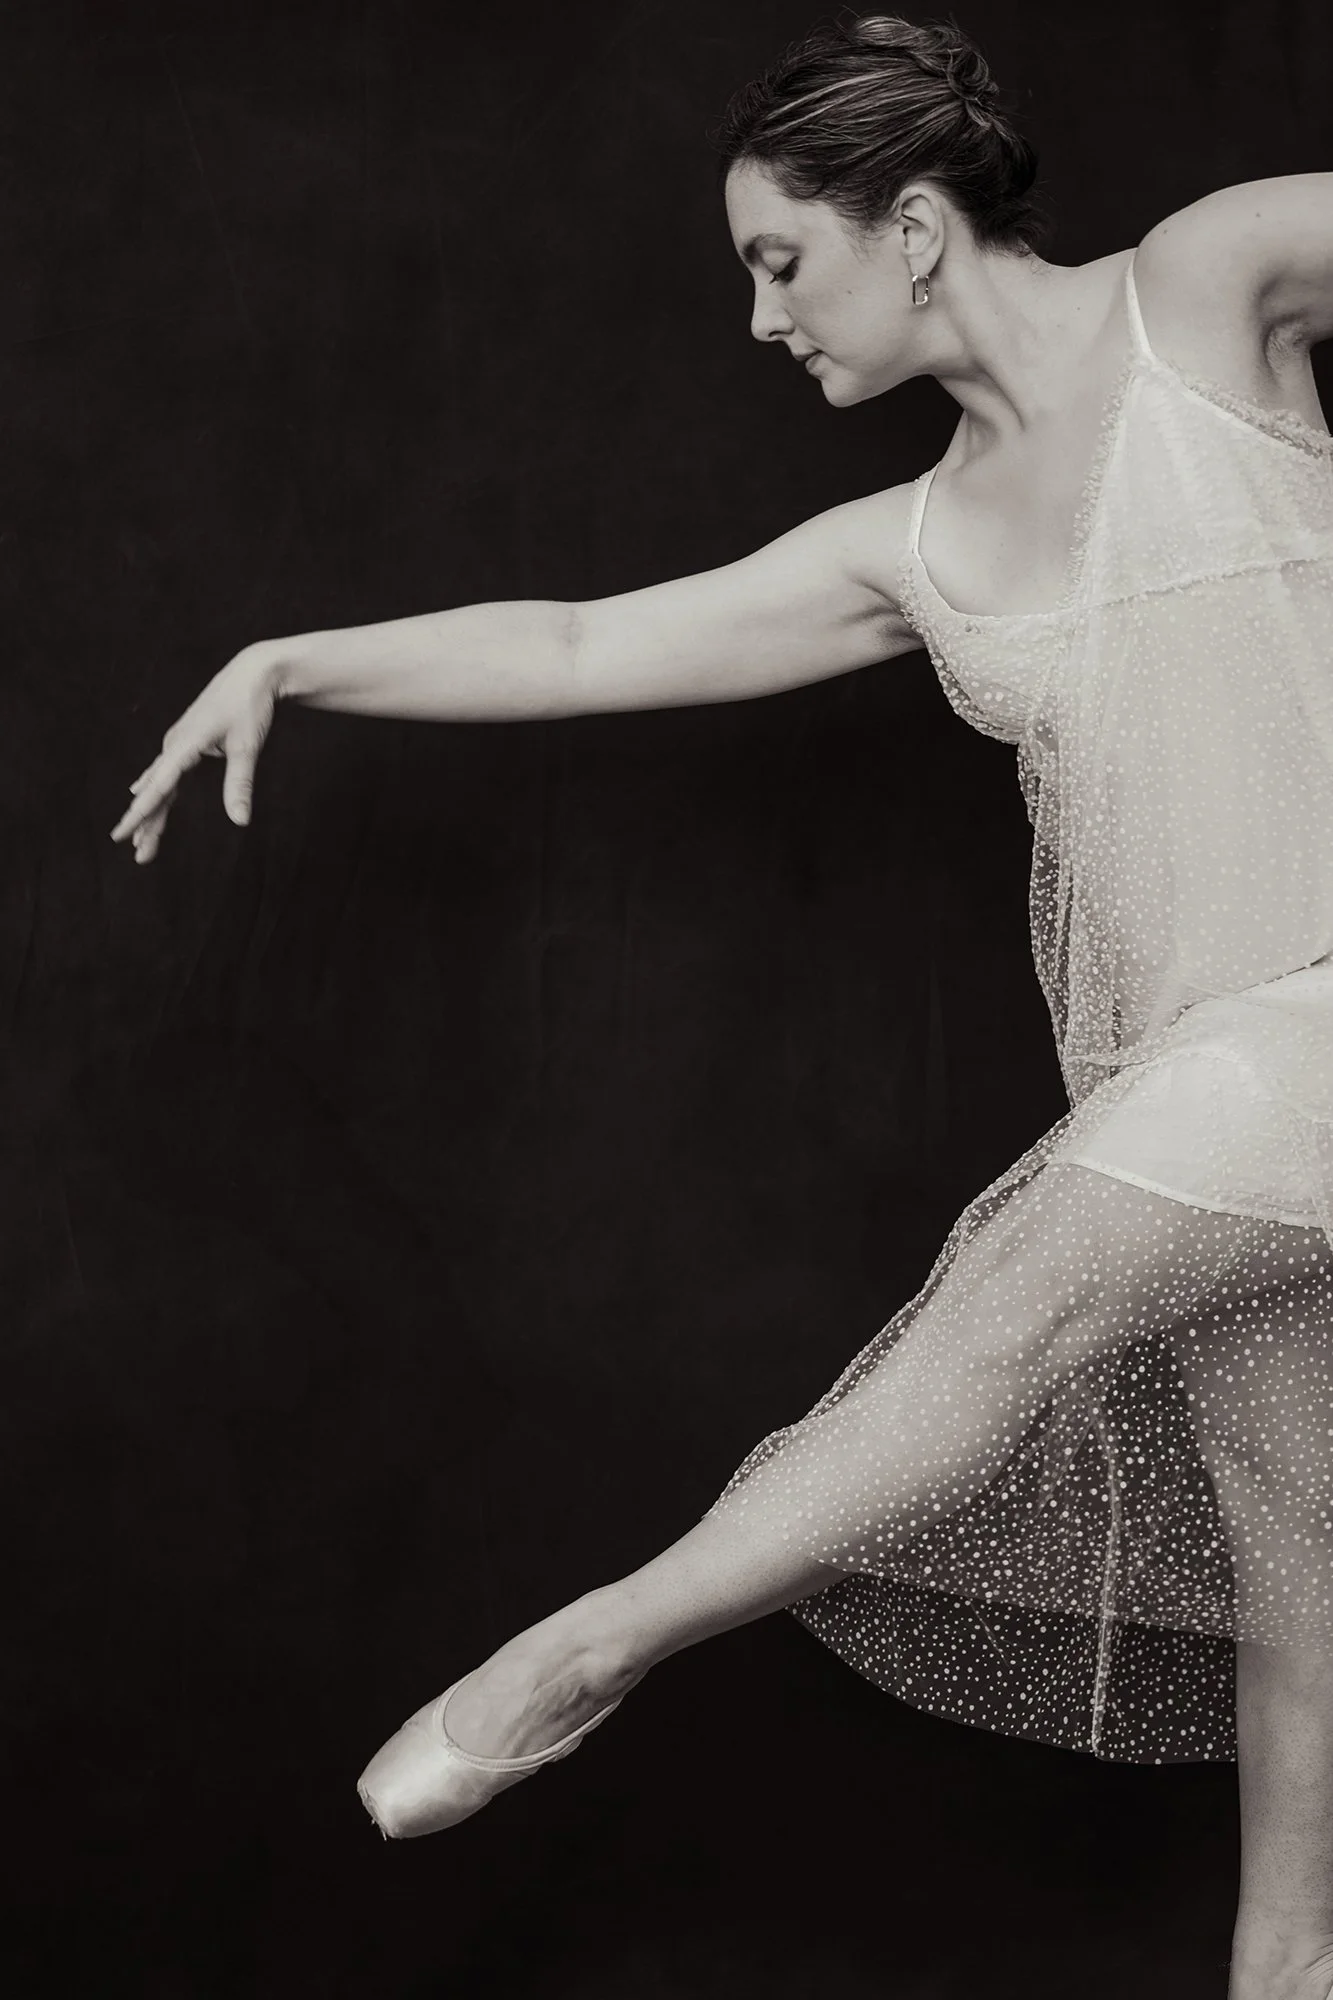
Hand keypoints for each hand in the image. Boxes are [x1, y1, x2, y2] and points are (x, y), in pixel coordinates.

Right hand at [110, 645, 281, 863]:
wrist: (253, 673)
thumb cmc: (251, 706)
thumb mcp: (247, 746)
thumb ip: (239, 784)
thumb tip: (240, 821)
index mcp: (184, 746)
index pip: (158, 789)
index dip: (139, 815)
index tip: (121, 836)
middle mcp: (175, 745)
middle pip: (155, 792)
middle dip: (146, 824)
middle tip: (140, 856)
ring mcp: (179, 743)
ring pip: (160, 784)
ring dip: (151, 811)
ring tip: (141, 840)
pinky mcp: (187, 742)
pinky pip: (167, 772)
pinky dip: (156, 789)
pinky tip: (140, 794)